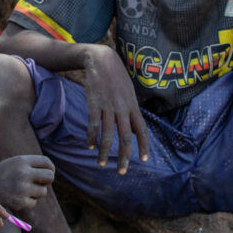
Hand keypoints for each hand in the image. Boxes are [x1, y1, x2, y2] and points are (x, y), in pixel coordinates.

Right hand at [0, 155, 54, 210]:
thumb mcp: (13, 163)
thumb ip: (31, 166)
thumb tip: (51, 173)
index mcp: (22, 161)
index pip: (47, 162)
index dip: (50, 168)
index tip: (48, 172)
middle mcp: (23, 173)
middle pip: (49, 177)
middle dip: (47, 180)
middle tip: (40, 182)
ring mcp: (22, 188)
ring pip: (43, 191)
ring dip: (36, 192)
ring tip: (23, 189)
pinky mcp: (20, 201)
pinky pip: (33, 202)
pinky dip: (28, 201)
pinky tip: (16, 197)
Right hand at [83, 44, 148, 174]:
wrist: (102, 60)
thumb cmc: (117, 77)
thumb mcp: (129, 93)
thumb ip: (131, 111)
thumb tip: (133, 130)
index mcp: (133, 107)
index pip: (142, 131)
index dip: (143, 146)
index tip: (143, 161)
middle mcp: (123, 109)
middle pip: (125, 138)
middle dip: (123, 157)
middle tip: (121, 172)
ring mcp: (108, 106)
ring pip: (108, 135)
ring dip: (104, 152)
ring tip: (101, 164)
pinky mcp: (94, 103)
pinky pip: (93, 125)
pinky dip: (91, 137)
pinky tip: (89, 146)